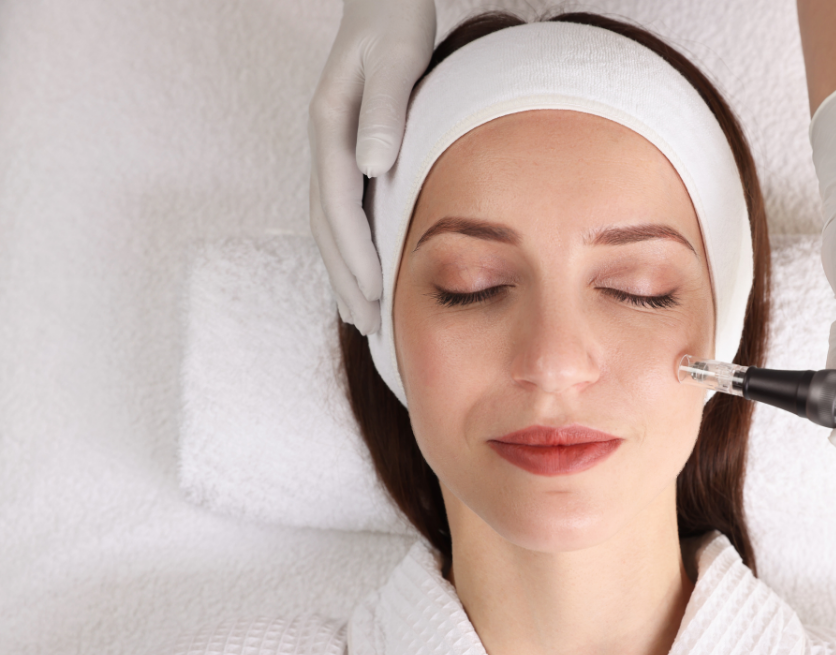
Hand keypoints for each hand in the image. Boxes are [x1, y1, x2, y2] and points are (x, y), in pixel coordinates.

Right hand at [308, 0, 435, 334]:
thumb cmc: (393, 23)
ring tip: (362, 319)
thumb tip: (372, 163)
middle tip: (370, 328)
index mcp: (330, 126)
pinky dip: (350, 250)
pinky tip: (365, 276)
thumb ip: (383, 107)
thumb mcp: (394, 56)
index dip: (354, 253)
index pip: (338, 204)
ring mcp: (332, 151)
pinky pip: (342, 213)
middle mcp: (325, 144)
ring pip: (329, 225)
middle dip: (345, 279)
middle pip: (326, 225)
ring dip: (343, 273)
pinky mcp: (348, 154)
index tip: (375, 293)